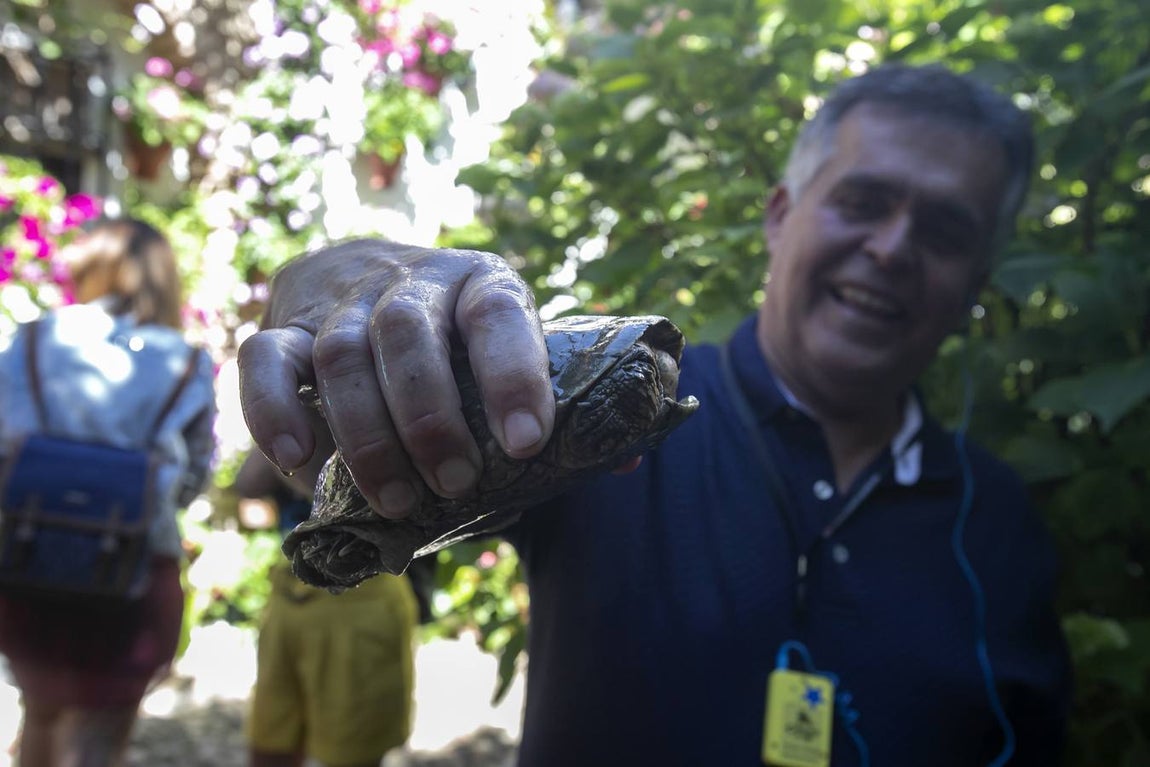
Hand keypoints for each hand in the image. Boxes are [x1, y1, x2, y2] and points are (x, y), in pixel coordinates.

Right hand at [237, 240, 555, 518]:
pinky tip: (294, 458)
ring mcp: (343, 300)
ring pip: (341, 352)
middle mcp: (409, 279)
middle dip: (430, 418)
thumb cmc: (457, 351)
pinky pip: (263, 358)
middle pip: (405, 331)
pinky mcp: (286, 325)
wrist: (379, 280)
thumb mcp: (494, 359)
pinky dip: (273, 410)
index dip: (512, 376)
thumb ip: (499, 410)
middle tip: (456, 484)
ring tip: (396, 501)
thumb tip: (511, 500)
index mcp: (478, 282)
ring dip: (367, 435)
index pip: (496, 313)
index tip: (525, 443)